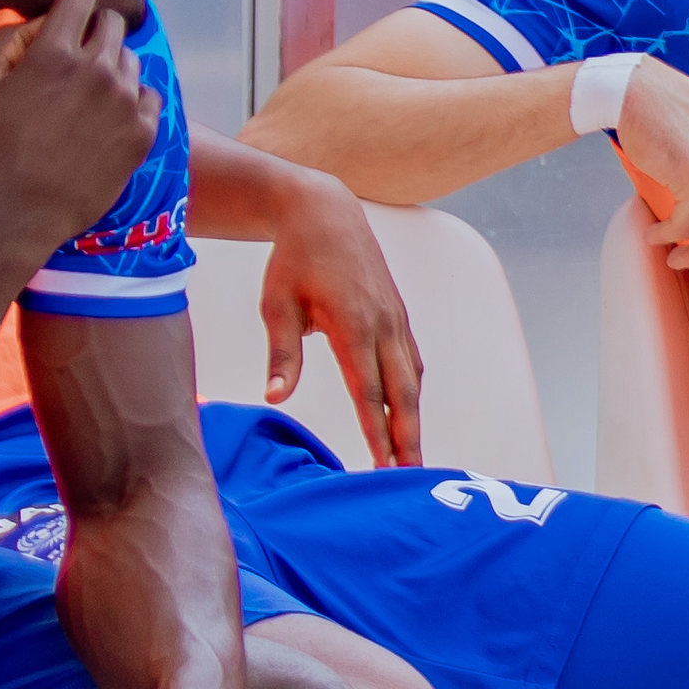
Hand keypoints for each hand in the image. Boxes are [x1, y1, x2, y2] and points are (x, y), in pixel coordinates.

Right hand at [0, 0, 162, 250]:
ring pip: (130, 58)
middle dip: (93, 34)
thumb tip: (43, 20)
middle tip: (73, 65)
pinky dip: (131, 101)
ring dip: (111, 69)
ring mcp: (124, 101)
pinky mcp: (143, 131)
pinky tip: (106, 120)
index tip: (66, 21)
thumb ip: (7, 37)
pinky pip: (148, 94)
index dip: (73, 3)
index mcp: (55, 53)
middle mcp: (96, 70)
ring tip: (85, 100)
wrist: (19, 211)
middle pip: (112, 22)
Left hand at [246, 154, 426, 463]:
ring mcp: (395, 318)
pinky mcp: (397, 314)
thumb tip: (274, 397)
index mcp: (352, 324)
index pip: (368, 390)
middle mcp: (382, 324)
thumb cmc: (293, 260)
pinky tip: (409, 413)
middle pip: (401, 392)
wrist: (325, 212)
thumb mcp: (277, 304)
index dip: (376, 430)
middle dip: (407, 437)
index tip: (382, 464)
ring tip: (412, 457)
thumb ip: (282, 354)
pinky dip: (413, 392)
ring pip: (412, 378)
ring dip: (414, 419)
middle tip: (411, 476)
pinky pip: (412, 360)